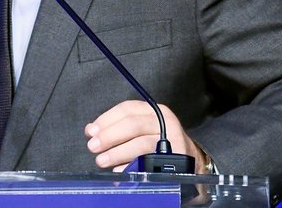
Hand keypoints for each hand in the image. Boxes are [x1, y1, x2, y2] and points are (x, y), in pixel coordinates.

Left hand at [85, 100, 208, 171]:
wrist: (191, 158)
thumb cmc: (159, 142)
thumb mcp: (142, 127)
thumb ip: (118, 126)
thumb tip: (91, 130)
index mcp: (153, 109)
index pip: (127, 109)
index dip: (106, 119)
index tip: (91, 131)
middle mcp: (164, 121)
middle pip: (132, 124)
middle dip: (109, 135)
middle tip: (92, 146)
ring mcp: (172, 140)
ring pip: (140, 143)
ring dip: (117, 153)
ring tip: (101, 161)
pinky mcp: (175, 159)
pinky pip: (149, 162)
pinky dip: (131, 167)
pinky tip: (118, 172)